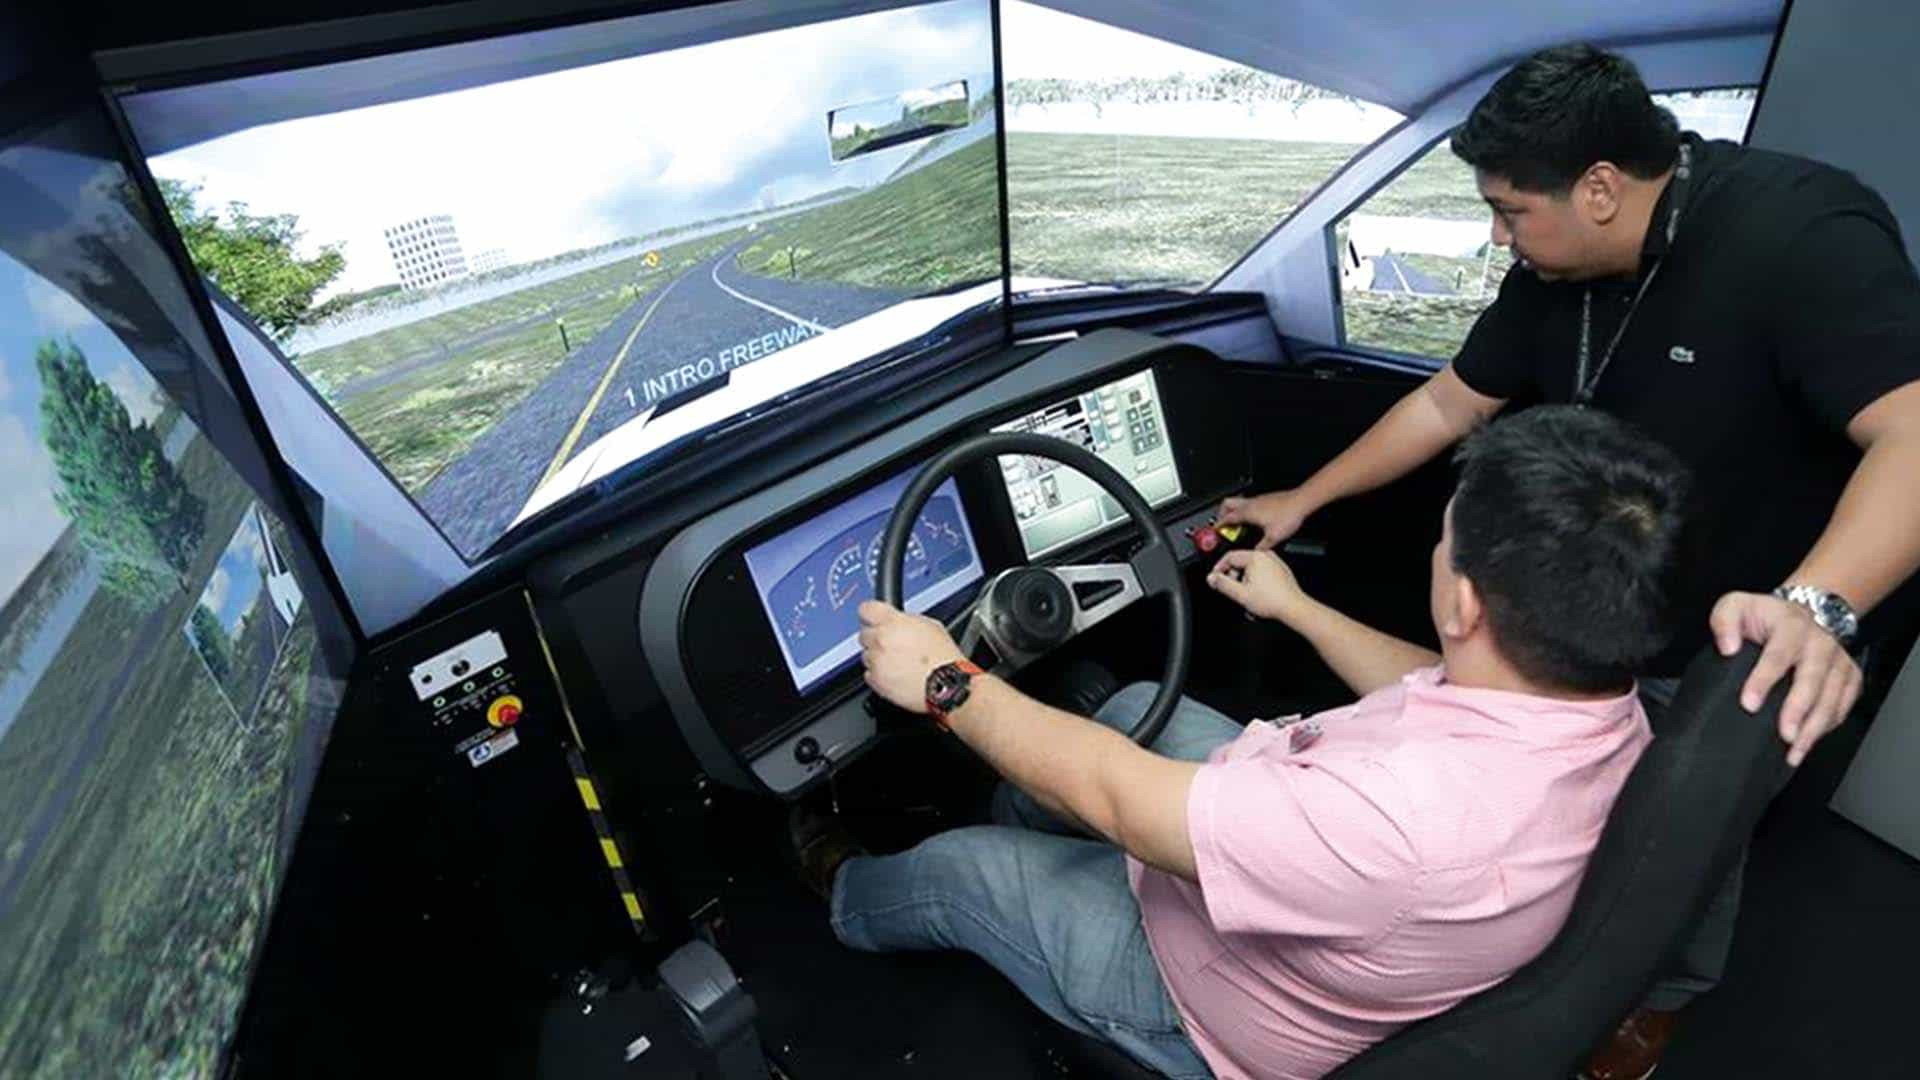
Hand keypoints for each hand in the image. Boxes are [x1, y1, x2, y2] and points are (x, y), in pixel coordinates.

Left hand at [857, 601, 964, 714]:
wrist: (945, 685)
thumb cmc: (942, 657)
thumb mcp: (929, 625)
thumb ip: (905, 621)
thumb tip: (897, 620)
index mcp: (892, 622)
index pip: (866, 609)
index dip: (871, 614)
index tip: (873, 619)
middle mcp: (880, 639)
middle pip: (864, 634)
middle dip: (876, 638)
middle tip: (892, 645)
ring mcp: (876, 661)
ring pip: (866, 655)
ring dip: (877, 657)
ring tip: (898, 663)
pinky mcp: (875, 680)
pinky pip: (869, 674)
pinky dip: (878, 675)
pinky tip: (895, 675)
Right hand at [1207, 549, 1313, 624]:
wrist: (1293, 608)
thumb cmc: (1272, 601)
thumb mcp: (1240, 594)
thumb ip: (1222, 584)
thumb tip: (1212, 578)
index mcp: (1255, 557)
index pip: (1229, 557)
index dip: (1219, 569)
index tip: (1215, 579)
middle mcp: (1266, 556)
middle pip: (1240, 562)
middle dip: (1233, 576)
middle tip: (1231, 590)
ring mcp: (1275, 562)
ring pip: (1251, 568)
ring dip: (1244, 580)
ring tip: (1246, 595)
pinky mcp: (1280, 570)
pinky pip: (1261, 572)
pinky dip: (1255, 581)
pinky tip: (1257, 594)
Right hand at [1217, 489, 1316, 550]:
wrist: (1301, 502)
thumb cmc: (1288, 515)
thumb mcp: (1273, 538)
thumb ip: (1261, 547)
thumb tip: (1255, 553)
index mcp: (1247, 513)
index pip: (1226, 518)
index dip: (1219, 525)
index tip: (1215, 531)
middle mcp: (1250, 504)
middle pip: (1227, 504)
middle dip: (1222, 514)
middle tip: (1223, 524)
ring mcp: (1258, 500)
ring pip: (1239, 502)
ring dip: (1235, 512)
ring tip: (1238, 523)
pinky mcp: (1266, 499)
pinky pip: (1250, 504)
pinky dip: (1246, 511)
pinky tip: (1254, 520)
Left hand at [1709, 591, 1863, 767]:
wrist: (1805, 611)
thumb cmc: (1767, 615)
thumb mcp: (1737, 606)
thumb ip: (1724, 622)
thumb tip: (1727, 646)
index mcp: (1791, 626)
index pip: (1777, 656)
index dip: (1763, 681)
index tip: (1749, 703)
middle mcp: (1820, 644)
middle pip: (1812, 681)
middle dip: (1799, 712)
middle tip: (1785, 735)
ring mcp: (1838, 661)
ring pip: (1832, 698)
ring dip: (1815, 727)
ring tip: (1796, 751)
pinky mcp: (1850, 676)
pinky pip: (1843, 704)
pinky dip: (1829, 725)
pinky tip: (1811, 741)